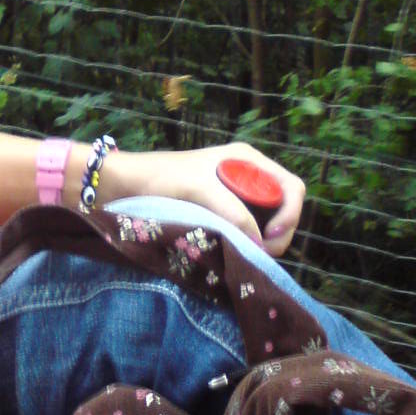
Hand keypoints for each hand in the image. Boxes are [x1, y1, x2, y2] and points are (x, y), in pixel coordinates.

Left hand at [102, 141, 304, 256]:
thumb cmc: (159, 178)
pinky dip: (247, 242)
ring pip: (267, 222)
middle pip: (284, 208)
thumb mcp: (198, 189)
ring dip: (263, 241)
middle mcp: (246, 174)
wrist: (123, 184)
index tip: (270, 237)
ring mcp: (234, 194)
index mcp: (246, 159)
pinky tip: (233, 251)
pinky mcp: (220, 211)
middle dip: (279, 233)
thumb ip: (232, 211)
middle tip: (259, 255)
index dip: (291, 214)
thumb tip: (261, 243)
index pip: (291, 187)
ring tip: (245, 255)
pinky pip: (247, 229)